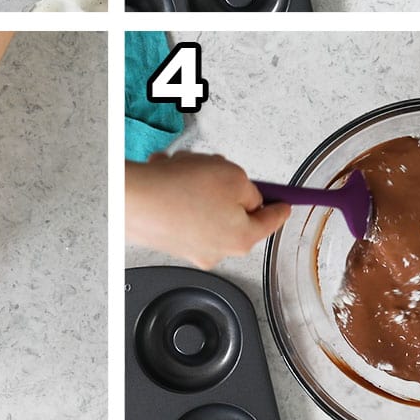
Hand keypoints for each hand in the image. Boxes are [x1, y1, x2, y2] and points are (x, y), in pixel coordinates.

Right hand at [126, 152, 290, 269]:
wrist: (132, 199)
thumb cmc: (178, 190)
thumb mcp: (234, 176)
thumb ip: (251, 189)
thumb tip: (249, 197)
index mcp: (241, 238)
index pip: (272, 221)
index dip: (281, 203)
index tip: (287, 201)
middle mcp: (218, 250)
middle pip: (236, 212)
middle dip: (225, 186)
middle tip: (213, 170)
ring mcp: (191, 247)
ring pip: (208, 207)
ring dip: (198, 184)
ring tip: (180, 171)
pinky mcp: (169, 239)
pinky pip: (183, 210)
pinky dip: (177, 191)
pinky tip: (166, 178)